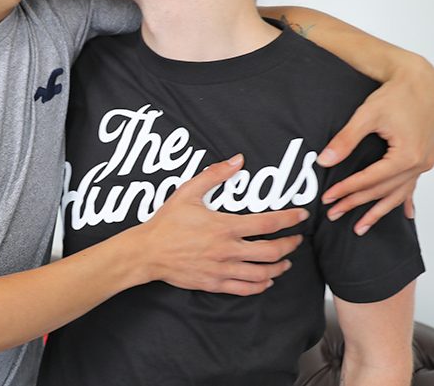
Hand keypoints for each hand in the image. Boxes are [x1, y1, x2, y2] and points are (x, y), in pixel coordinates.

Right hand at [133, 154, 308, 295]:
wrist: (148, 251)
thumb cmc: (166, 222)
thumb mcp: (188, 192)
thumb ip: (214, 175)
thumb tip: (237, 160)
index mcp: (225, 226)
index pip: (268, 223)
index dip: (290, 218)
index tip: (301, 215)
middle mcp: (228, 250)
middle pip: (272, 251)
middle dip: (290, 245)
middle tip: (296, 240)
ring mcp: (222, 269)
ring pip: (262, 273)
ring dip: (279, 267)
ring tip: (285, 262)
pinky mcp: (214, 283)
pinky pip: (245, 289)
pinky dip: (261, 285)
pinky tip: (265, 280)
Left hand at [318, 55, 433, 234]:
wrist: (420, 81)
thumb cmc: (396, 95)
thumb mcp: (367, 115)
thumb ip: (345, 140)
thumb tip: (325, 161)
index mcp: (407, 155)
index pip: (370, 180)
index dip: (346, 190)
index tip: (327, 198)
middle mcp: (419, 163)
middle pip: (382, 191)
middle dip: (356, 204)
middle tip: (333, 214)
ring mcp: (424, 163)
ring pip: (398, 194)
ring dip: (378, 212)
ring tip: (360, 228)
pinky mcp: (424, 159)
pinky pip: (413, 186)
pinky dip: (405, 201)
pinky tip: (406, 216)